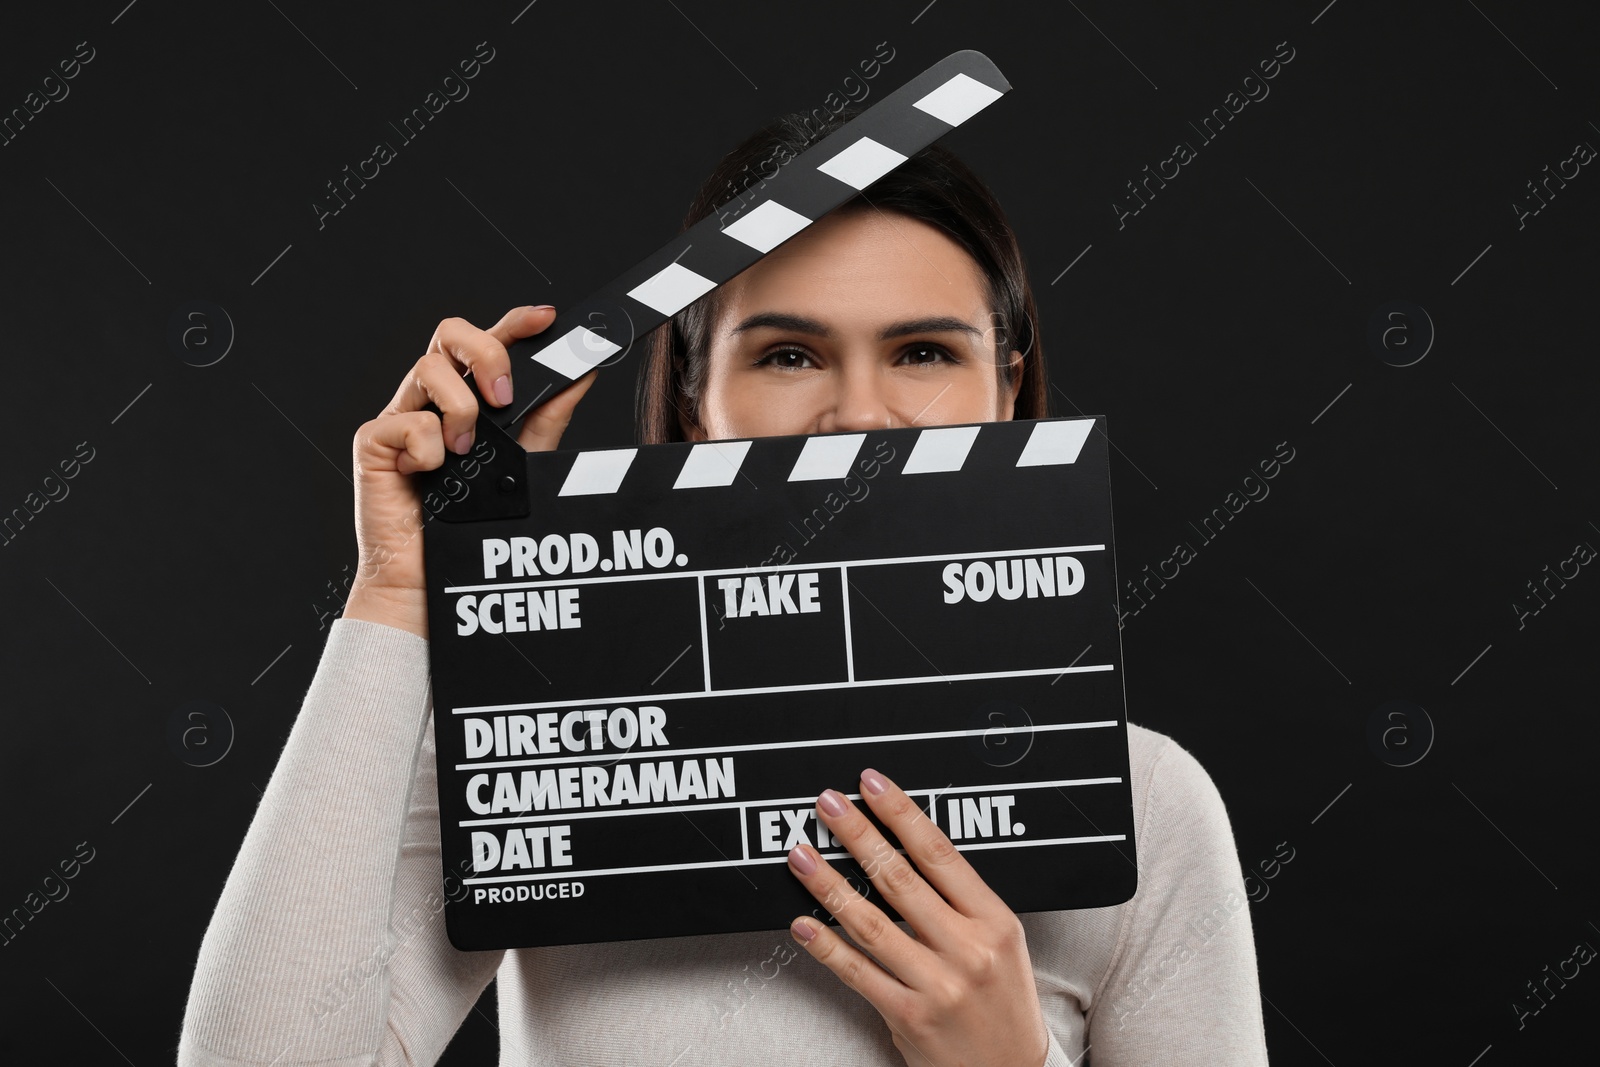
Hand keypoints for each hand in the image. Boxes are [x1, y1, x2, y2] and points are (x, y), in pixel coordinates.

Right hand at [344, 306, 596, 638]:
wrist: (431, 580)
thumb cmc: (472, 527)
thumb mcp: (524, 465)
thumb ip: (546, 420)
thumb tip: (581, 374)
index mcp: (467, 399)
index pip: (486, 343)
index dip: (514, 322)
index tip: (548, 319)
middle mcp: (432, 401)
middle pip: (449, 334)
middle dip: (484, 353)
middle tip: (504, 397)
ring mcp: (401, 418)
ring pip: (427, 368)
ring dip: (459, 408)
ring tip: (467, 452)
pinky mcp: (374, 443)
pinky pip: (405, 421)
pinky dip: (428, 447)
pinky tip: (432, 474)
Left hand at [786, 768, 1049, 1066]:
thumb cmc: (1003, 1002)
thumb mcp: (1002, 941)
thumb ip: (962, 899)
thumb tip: (905, 849)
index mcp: (994, 921)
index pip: (939, 853)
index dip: (901, 813)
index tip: (872, 784)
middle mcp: (967, 950)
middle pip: (900, 879)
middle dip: (858, 835)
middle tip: (827, 804)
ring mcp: (937, 985)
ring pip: (871, 923)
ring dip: (829, 886)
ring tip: (800, 856)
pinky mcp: (909, 1017)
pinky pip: (858, 974)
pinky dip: (827, 947)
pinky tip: (804, 924)